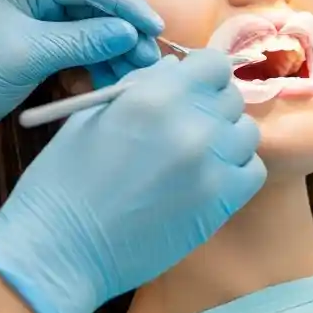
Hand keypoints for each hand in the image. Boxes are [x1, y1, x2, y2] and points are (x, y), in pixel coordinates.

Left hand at [0, 0, 163, 172]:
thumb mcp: (27, 54)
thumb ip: (82, 41)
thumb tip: (128, 33)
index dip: (126, 5)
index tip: (153, 28)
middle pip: (96, 10)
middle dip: (124, 35)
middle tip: (149, 63)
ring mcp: (38, 27)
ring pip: (92, 36)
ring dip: (115, 57)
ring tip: (134, 80)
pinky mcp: (39, 55)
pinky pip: (80, 57)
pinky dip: (96, 71)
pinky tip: (109, 87)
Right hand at [0, 50, 265, 312]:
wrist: (61, 247)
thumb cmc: (65, 179)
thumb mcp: (94, 113)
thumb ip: (143, 85)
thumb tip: (176, 69)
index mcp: (155, 96)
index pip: (212, 64)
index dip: (202, 74)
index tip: (191, 88)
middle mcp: (191, 125)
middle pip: (230, 97)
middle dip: (210, 106)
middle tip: (186, 125)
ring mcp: (211, 165)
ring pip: (246, 133)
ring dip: (225, 138)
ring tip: (195, 154)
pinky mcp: (220, 202)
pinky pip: (251, 170)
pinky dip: (235, 169)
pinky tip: (207, 177)